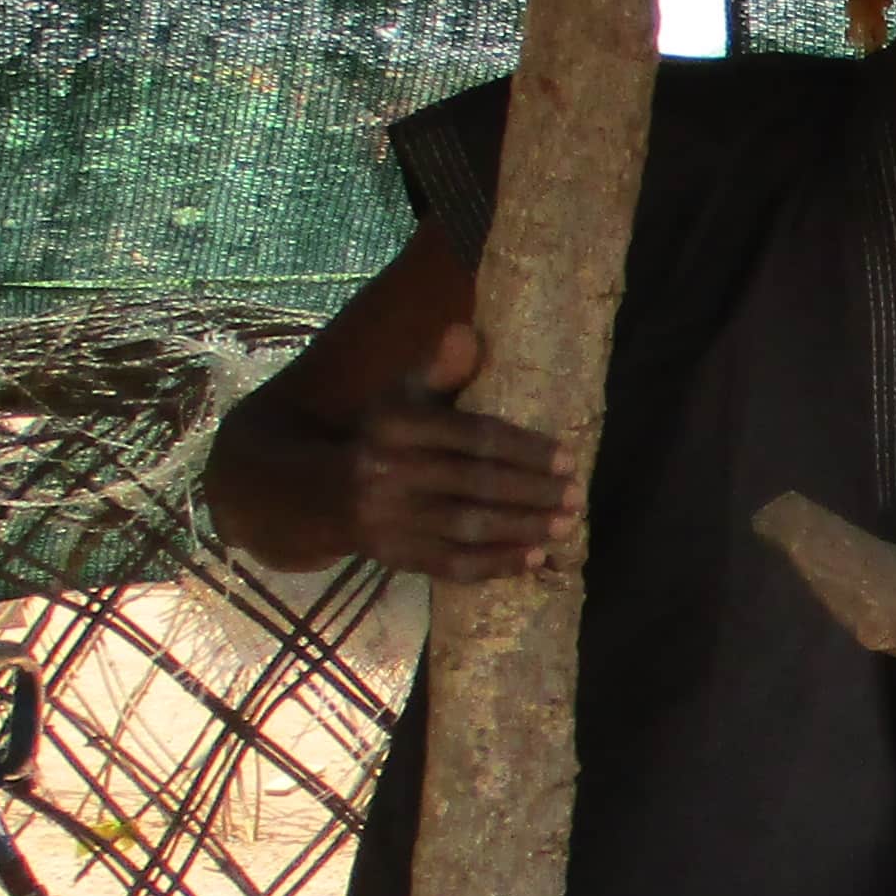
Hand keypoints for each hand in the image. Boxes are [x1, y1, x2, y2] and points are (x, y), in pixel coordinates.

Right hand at [330, 318, 574, 581]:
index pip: (472, 436)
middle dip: (533, 491)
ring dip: (522, 528)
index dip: (524, 448)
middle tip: (577, 496)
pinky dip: (496, 563)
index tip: (568, 458)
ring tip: (565, 526)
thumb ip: (438, 369)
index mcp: (393, 424)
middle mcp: (387, 470)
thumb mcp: (400, 397)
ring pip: (467, 526)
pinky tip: (533, 559)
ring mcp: (388, 518)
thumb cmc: (380, 438)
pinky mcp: (392, 556)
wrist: (318, 494)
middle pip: (475, 483)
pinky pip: (451, 564)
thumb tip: (467, 331)